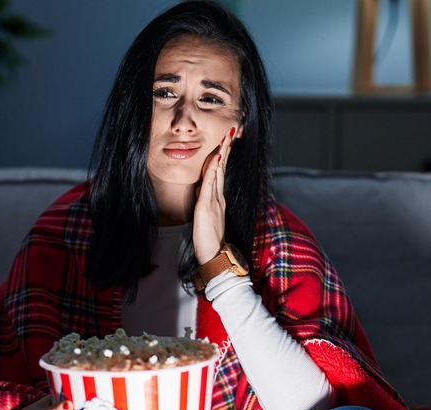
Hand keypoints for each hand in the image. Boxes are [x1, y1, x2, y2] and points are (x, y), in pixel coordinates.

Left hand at [194, 127, 235, 264]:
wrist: (214, 256)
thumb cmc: (209, 239)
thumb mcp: (205, 215)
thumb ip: (203, 199)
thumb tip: (199, 186)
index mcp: (218, 199)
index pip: (219, 172)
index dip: (222, 155)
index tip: (225, 140)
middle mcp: (218, 197)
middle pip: (222, 168)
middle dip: (226, 149)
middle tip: (231, 131)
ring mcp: (214, 201)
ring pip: (218, 173)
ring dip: (222, 154)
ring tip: (226, 138)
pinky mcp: (206, 208)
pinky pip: (210, 185)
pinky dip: (213, 171)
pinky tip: (215, 160)